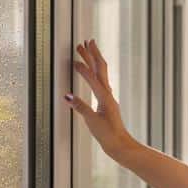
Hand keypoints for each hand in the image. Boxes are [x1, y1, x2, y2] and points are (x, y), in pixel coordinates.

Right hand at [66, 39, 134, 158]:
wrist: (120, 144)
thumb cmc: (108, 135)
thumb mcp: (92, 122)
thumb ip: (80, 108)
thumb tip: (67, 97)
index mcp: (105, 97)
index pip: (93, 78)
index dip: (83, 68)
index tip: (74, 59)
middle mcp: (108, 94)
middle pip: (100, 69)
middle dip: (92, 54)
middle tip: (83, 42)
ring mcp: (108, 97)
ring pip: (101, 73)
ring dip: (94, 60)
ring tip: (86, 50)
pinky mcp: (107, 102)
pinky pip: (100, 81)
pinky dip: (94, 72)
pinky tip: (91, 73)